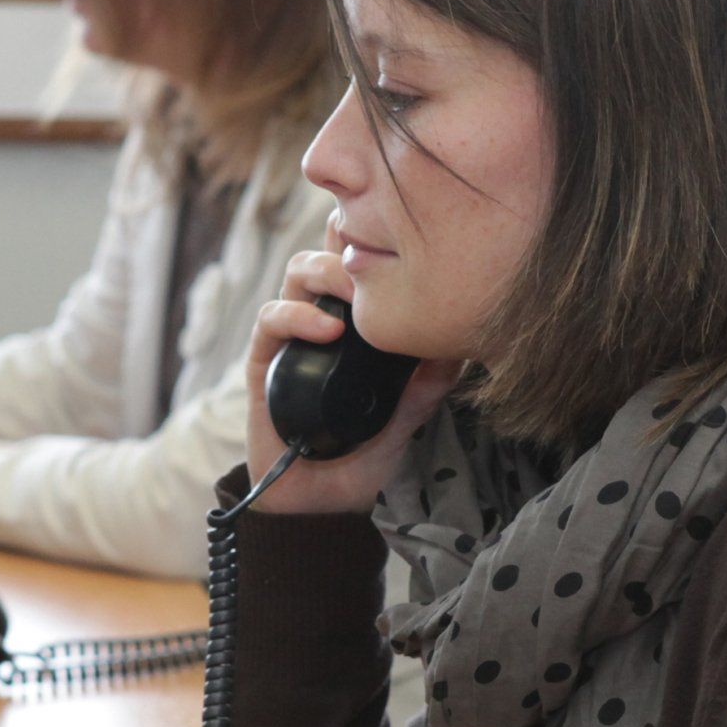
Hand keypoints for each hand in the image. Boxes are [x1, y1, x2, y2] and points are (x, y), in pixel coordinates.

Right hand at [245, 215, 458, 515]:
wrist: (320, 500)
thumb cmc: (362, 453)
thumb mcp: (410, 412)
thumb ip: (429, 380)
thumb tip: (463, 343)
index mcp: (354, 320)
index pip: (359, 259)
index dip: (373, 232)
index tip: (405, 227)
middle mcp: (321, 318)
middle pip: (328, 250)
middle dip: (353, 242)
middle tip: (384, 260)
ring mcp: (291, 336)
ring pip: (298, 273)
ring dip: (326, 272)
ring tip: (356, 296)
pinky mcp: (263, 360)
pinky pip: (270, 319)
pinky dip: (297, 316)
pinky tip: (327, 329)